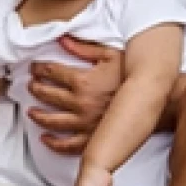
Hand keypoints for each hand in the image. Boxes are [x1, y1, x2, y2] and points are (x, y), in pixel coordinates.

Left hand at [28, 35, 122, 153]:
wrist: (154, 98)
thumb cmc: (133, 76)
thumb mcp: (111, 55)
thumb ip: (84, 48)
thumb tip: (62, 40)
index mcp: (84, 82)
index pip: (51, 73)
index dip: (39, 69)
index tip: (35, 68)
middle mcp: (82, 104)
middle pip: (48, 95)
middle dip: (36, 89)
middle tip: (31, 85)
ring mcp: (86, 123)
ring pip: (53, 121)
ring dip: (38, 116)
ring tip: (31, 111)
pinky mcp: (93, 138)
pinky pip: (69, 145)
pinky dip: (54, 144)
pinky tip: (46, 138)